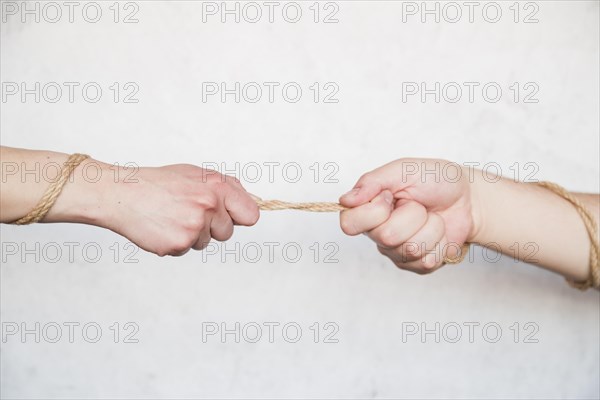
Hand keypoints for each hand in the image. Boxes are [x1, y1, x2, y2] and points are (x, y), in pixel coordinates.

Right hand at [96, 164, 258, 255]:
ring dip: (192, 234)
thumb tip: (250, 201)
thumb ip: (225, 188)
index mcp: (216, 187)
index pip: (250, 214)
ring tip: (171, 217)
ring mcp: (194, 227)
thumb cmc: (158, 183)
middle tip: (187, 212)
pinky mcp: (179, 244)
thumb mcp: (195, 174)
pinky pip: (186, 250)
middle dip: (212, 227)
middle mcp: (208, 206)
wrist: (122, 194)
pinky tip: (162, 227)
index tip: (231, 217)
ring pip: (205, 242)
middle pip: (228, 232)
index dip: (240, 217)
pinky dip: (175, 243)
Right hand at [339, 158, 476, 273]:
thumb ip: (371, 182)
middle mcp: (377, 233)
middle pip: (386, 236)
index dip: (374, 211)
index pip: (349, 224)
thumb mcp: (403, 170)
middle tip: (418, 205)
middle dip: (412, 216)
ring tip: (432, 217)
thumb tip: (346, 200)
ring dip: (430, 228)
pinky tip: (439, 233)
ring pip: (410, 248)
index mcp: (367, 209)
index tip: (391, 196)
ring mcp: (396, 252)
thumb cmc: (435, 180)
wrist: (468, 198)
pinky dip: (441, 242)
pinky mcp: (416, 265)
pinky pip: (426, 261)